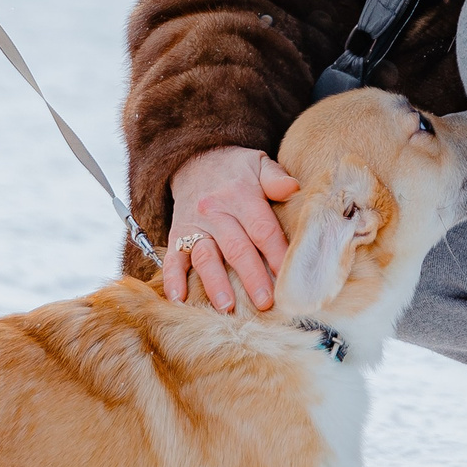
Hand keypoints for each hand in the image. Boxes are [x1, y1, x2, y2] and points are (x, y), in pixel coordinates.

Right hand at [163, 146, 298, 312]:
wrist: (193, 158)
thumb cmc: (235, 169)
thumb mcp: (258, 163)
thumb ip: (275, 177)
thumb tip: (294, 189)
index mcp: (241, 195)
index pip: (262, 228)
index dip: (277, 254)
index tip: (289, 278)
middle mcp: (216, 212)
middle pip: (236, 248)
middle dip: (252, 277)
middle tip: (265, 302)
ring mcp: (194, 225)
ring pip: (205, 256)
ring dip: (215, 283)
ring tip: (226, 307)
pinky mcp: (177, 235)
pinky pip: (172, 258)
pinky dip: (173, 279)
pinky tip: (179, 299)